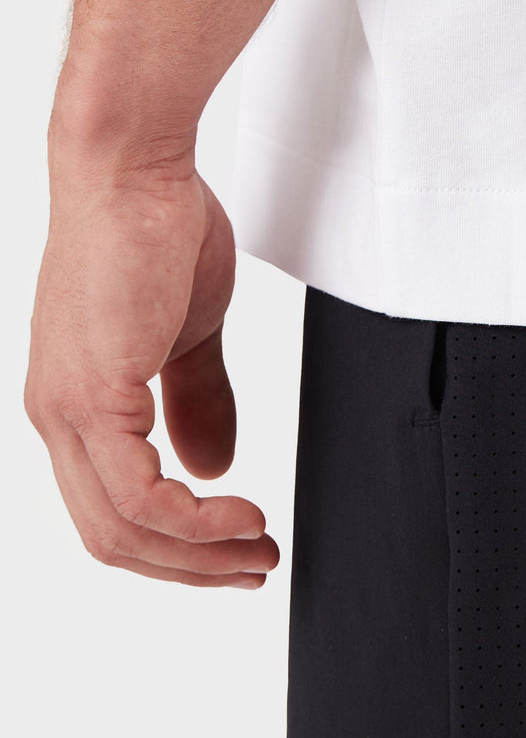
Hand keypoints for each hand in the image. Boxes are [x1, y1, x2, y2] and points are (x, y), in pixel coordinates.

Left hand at [25, 144, 279, 587]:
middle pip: (112, 537)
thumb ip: (196, 399)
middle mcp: (57, 415)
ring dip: (198, 554)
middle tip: (252, 568)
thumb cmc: (153, 228)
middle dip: (191, 567)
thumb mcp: (188, 331)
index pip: (111, 509)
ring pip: (122, 528)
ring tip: (256, 548)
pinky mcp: (93, 394)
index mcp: (74, 403)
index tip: (233, 549)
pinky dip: (194, 519)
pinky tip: (237, 512)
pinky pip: (139, 493)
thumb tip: (211, 463)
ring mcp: (68, 408)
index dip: (175, 543)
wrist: (131, 169)